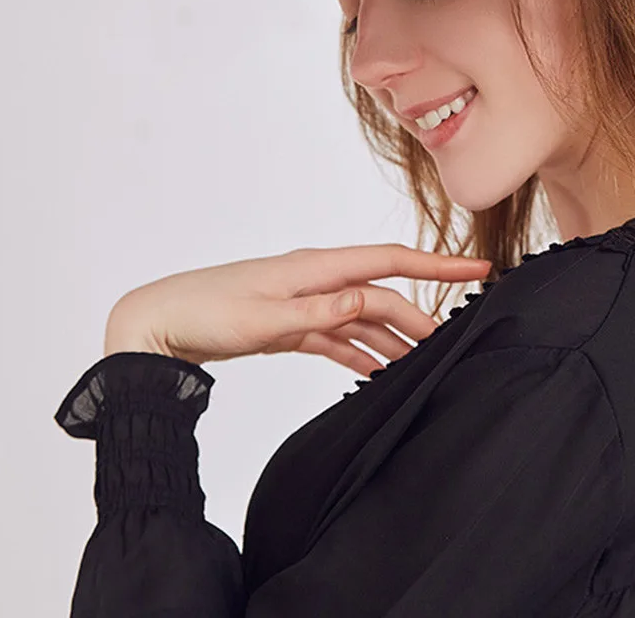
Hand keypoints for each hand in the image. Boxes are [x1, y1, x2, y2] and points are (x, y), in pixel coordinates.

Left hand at [103, 244, 492, 372]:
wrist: (158, 323)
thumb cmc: (207, 312)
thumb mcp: (265, 318)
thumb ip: (318, 312)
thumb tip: (366, 301)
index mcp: (315, 269)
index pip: (389, 262)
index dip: (436, 266)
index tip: (476, 270)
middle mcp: (318, 279)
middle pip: (383, 294)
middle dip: (419, 316)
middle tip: (452, 343)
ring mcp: (307, 300)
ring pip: (364, 316)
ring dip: (392, 338)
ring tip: (422, 362)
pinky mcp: (294, 322)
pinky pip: (339, 335)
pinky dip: (361, 351)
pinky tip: (378, 371)